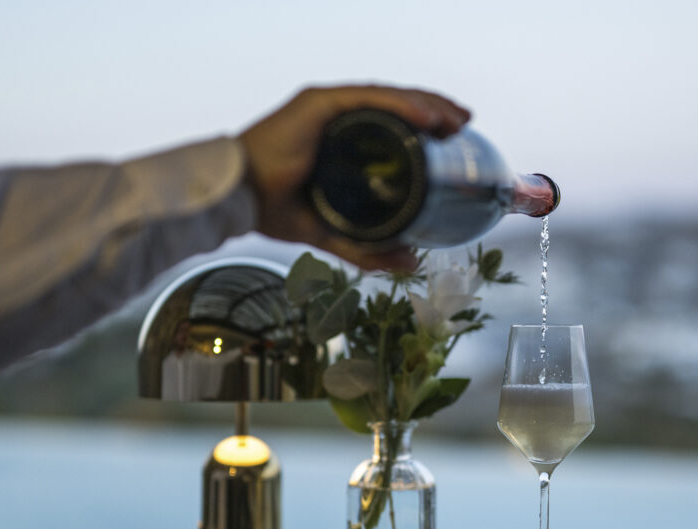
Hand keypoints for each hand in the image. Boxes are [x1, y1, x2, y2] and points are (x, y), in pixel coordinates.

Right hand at [240, 84, 470, 270]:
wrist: (234, 200)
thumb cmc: (269, 208)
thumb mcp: (330, 231)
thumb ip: (366, 248)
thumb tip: (410, 262)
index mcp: (338, 138)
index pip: (390, 124)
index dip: (424, 126)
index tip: (452, 138)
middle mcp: (335, 116)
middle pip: (396, 106)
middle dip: (435, 112)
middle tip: (463, 125)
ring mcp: (327, 107)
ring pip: (388, 98)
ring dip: (427, 105)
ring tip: (455, 120)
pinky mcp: (317, 104)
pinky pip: (368, 99)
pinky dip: (402, 105)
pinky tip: (429, 117)